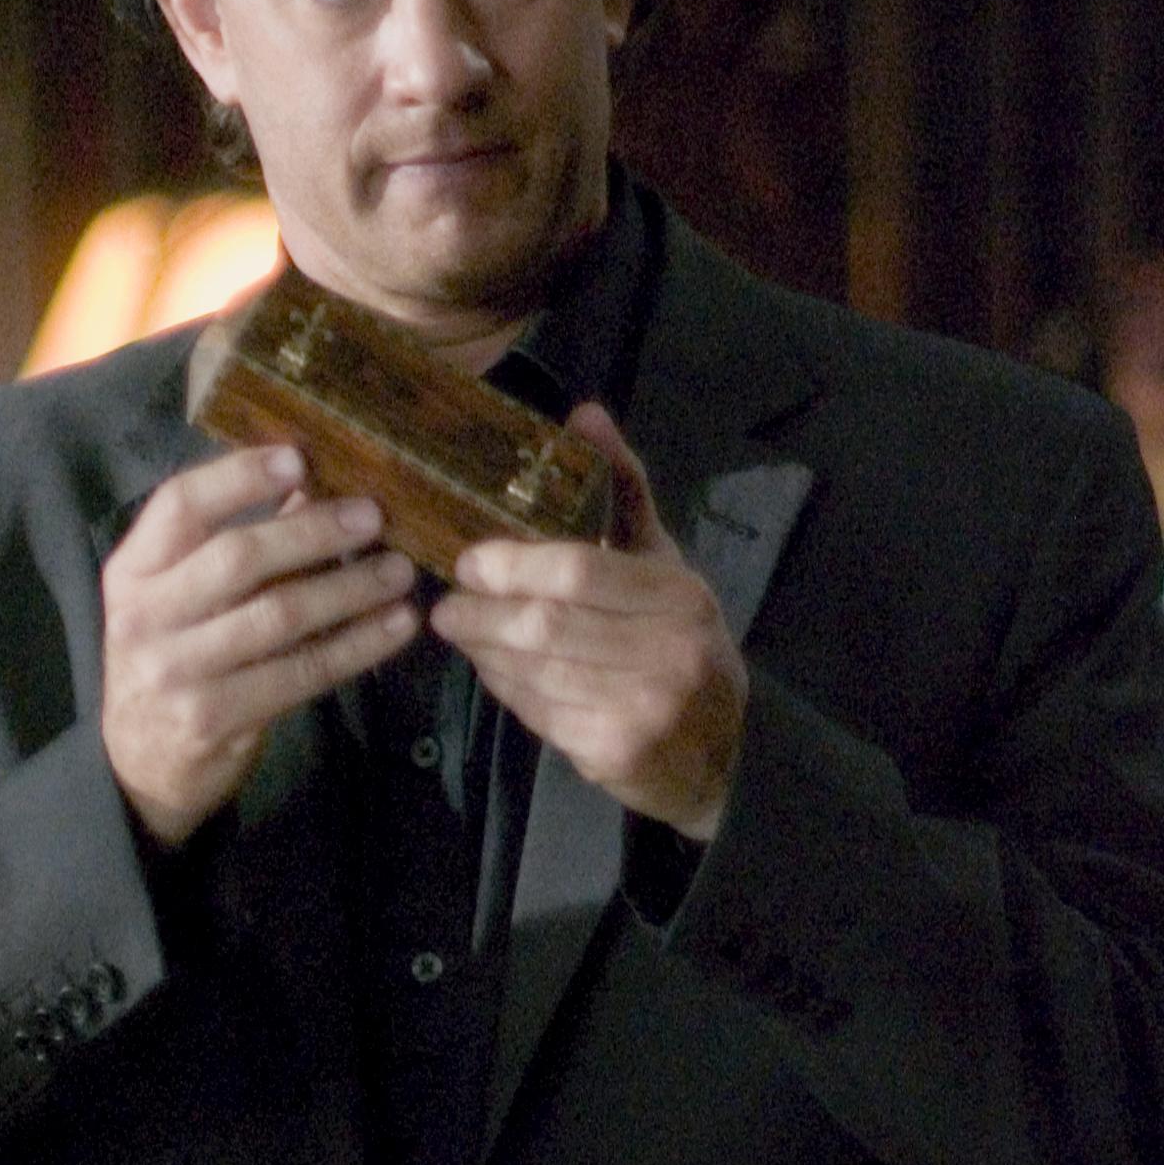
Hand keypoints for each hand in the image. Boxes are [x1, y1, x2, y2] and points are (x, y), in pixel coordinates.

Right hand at [101, 444, 419, 846]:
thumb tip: (311, 481)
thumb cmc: (174, 658)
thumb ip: (238, 543)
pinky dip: (355, 647)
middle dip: (313, 532)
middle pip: (238, 557)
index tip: (299, 458)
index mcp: (133, 571)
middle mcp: (145, 616)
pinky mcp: (213, 719)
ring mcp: (176, 670)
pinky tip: (395, 626)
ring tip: (399, 570)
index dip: (239, 476)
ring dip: (348, 589)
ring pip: (277, 616)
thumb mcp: (181, 597)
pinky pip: (299, 674)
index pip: (180, 505)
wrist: (140, 764)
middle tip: (374, 516)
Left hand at [430, 402, 744, 839]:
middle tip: (446, 606)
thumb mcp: (660, 560)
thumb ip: (622, 488)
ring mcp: (644, 708)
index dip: (512, 565)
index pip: (579, 571)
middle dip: (481, 615)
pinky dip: (505, 689)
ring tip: (464, 634)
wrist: (717, 750)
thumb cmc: (678, 638)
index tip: (468, 561)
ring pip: (532, 672)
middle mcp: (668, 651)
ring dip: (485, 653)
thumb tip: (584, 412)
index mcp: (678, 594)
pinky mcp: (616, 752)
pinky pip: (537, 713)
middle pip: (545, 626)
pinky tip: (496, 671)